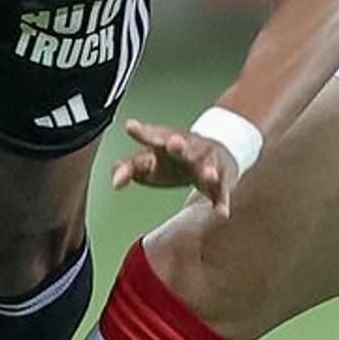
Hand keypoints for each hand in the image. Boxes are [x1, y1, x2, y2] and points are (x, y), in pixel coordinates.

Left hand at [113, 119, 245, 213]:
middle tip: (174, 143)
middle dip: (179, 144)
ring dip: (208, 170)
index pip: (151, 136)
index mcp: (165, 141)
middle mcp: (188, 146)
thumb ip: (127, 168)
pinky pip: (221, 191)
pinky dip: (221, 201)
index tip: (130, 126)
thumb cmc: (174, 159)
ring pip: (208, 165)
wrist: (219, 149)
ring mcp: (207, 160)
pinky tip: (221, 212)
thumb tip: (115, 183)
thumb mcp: (148, 160)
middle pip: (182, 144)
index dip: (141, 132)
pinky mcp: (223, 177)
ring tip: (209, 175)